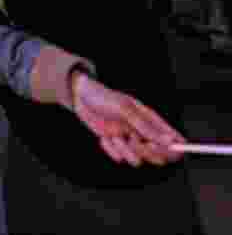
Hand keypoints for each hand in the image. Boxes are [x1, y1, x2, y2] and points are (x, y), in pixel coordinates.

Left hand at [70, 71, 184, 166]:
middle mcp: (142, 132)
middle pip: (158, 155)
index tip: (173, 151)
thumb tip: (168, 141)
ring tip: (115, 136)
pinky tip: (104, 136)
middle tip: (136, 141)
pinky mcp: (115, 145)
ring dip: (126, 150)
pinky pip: (118, 157)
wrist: (79, 97)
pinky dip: (110, 148)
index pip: (172, 139)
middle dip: (149, 153)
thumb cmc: (104, 97)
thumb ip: (145, 126)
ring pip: (137, 159)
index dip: (176, 148)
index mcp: (150, 120)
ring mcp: (128, 140)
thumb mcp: (125, 108)